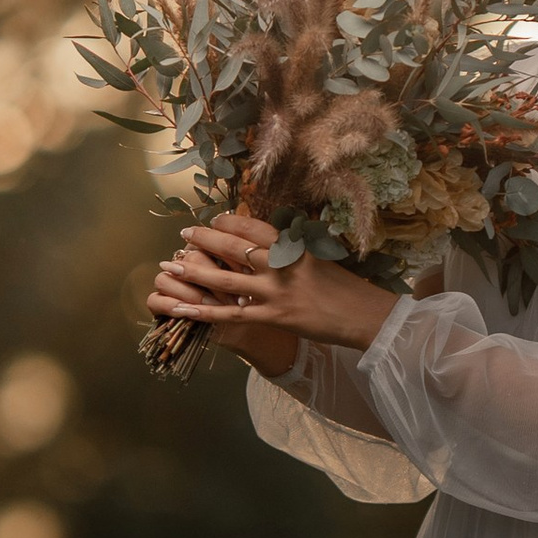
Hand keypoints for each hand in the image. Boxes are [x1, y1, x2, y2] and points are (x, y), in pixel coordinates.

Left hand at [146, 213, 400, 363]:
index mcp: (293, 245)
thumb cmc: (345, 287)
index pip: (253, 226)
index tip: (215, 220)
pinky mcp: (272, 318)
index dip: (229, 222)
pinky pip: (230, 314)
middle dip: (205, 240)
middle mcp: (281, 265)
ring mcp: (275, 292)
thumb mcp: (318, 256)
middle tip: (185, 234)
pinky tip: (181, 309)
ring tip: (174, 265)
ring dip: (196, 271)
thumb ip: (292, 249)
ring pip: (225, 279)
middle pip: (234, 247)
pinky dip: (203, 312)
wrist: (363, 315)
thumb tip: (269, 241)